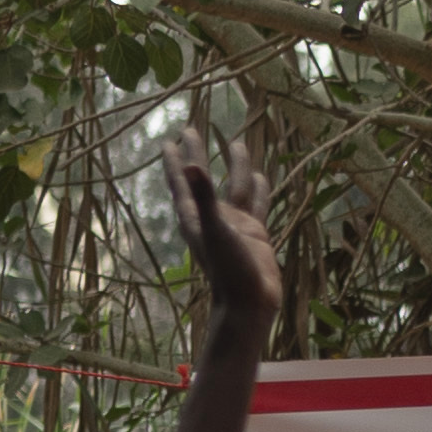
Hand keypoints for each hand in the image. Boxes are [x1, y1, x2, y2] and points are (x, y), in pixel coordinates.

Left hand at [167, 127, 287, 356]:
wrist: (249, 303)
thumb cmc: (228, 270)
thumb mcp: (215, 230)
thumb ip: (205, 198)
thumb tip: (192, 166)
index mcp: (195, 216)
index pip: (182, 180)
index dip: (176, 160)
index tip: (170, 139)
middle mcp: (212, 216)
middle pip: (203, 177)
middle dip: (198, 153)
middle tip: (191, 128)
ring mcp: (234, 224)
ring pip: (234, 186)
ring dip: (233, 166)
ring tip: (236, 143)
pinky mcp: (254, 233)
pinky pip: (256, 203)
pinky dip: (258, 188)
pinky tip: (260, 176)